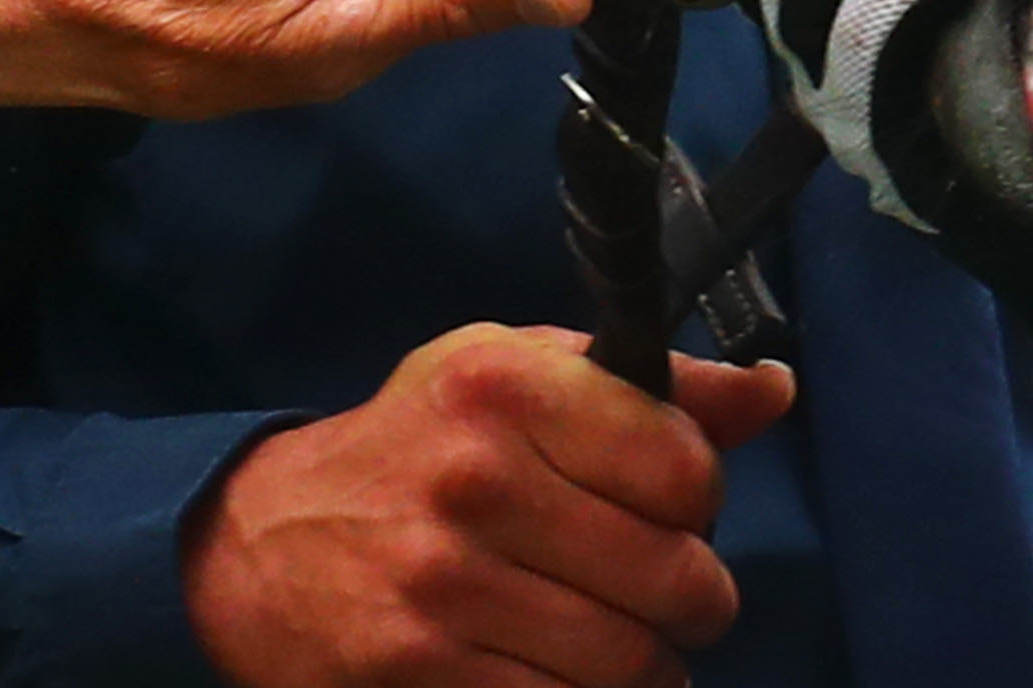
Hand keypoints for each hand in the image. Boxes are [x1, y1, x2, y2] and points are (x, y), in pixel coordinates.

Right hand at [186, 324, 794, 687]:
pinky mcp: (421, 673)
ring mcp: (444, 585)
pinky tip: (569, 677)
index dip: (701, 498)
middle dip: (692, 600)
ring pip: (629, 663)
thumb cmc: (414, 445)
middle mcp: (477, 479)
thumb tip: (773, 393)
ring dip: (648, 668)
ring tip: (623, 643)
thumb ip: (648, 389)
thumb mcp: (513, 375)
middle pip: (675, 578)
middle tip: (668, 596)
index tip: (673, 507)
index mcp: (508, 385)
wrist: (259, 543)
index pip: (685, 466)